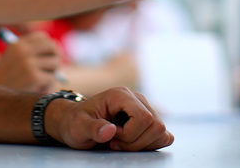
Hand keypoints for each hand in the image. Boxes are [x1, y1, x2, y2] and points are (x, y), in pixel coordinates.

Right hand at [0, 31, 61, 92]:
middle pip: (52, 46)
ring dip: (53, 73)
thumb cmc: (6, 83)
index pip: (42, 37)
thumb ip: (31, 53)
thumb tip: (56, 47)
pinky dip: (49, 84)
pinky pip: (52, 77)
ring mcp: (28, 63)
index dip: (48, 46)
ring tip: (42, 82)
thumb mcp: (13, 62)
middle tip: (55, 68)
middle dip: (56, 56)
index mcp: (17, 44)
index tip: (49, 56)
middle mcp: (23, 50)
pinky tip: (38, 90)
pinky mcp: (34, 77)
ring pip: (55, 62)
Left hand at [43, 87, 172, 150]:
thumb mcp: (78, 127)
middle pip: (156, 125)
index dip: (130, 134)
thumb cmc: (76, 123)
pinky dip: (151, 144)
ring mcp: (144, 109)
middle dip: (136, 142)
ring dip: (142, 144)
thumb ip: (93, 128)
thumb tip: (110, 130)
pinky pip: (164, 135)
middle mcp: (136, 99)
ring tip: (121, 142)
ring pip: (162, 131)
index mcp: (121, 95)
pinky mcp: (148, 120)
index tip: (112, 137)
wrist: (76, 123)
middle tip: (115, 142)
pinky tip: (133, 143)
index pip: (144, 117)